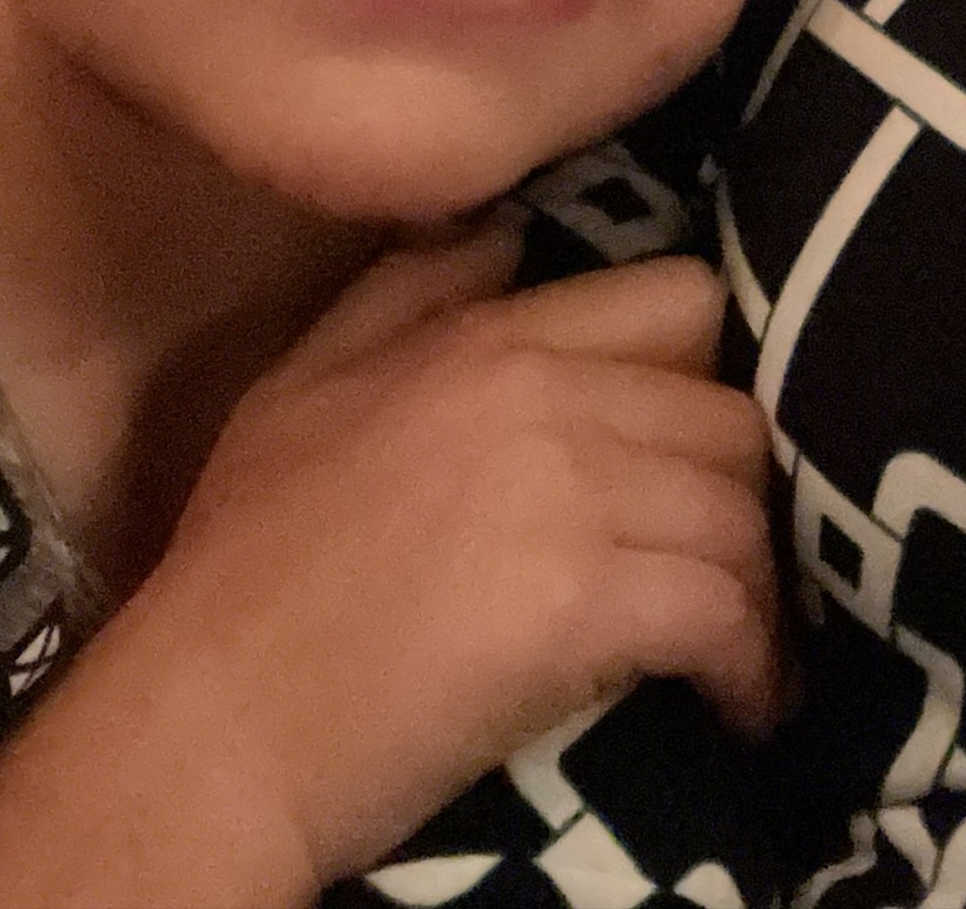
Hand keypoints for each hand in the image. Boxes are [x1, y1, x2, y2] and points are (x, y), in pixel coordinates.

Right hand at [0, 232, 782, 907]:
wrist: (203, 727)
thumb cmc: (237, 571)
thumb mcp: (299, 389)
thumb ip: (404, 295)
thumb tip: (508, 237)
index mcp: (484, 333)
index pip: (681, 300)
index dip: (705, 378)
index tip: (701, 452)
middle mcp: (540, 387)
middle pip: (731, 407)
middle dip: (745, 488)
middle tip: (734, 558)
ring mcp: (565, 488)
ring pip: (743, 507)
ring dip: (763, 583)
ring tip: (749, 643)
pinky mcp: (582, 599)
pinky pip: (725, 610)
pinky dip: (752, 664)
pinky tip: (740, 704)